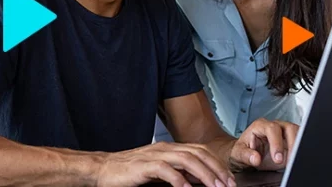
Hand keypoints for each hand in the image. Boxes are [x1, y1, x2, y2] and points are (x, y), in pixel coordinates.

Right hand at [96, 141, 237, 186]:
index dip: (217, 164)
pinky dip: (179, 180)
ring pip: (187, 159)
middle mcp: (164, 148)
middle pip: (198, 153)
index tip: (229, 180)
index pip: (200, 151)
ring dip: (204, 174)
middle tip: (228, 185)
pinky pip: (165, 170)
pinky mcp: (143, 166)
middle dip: (217, 169)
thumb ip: (177, 172)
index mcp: (169, 148)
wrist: (103, 169)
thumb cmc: (129, 172)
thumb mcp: (158, 171)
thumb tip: (198, 179)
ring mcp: (154, 155)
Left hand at [228, 118, 298, 170]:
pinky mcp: (291, 140)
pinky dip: (301, 149)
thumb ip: (246, 155)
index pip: (272, 129)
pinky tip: (297, 159)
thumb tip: (255, 158)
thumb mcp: (239, 153)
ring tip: (294, 160)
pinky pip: (301, 140)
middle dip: (292, 144)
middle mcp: (274, 126)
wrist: (247, 152)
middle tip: (289, 160)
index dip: (276, 143)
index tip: (277, 159)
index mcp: (260, 126)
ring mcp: (284, 132)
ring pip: (298, 132)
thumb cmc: (244, 149)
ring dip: (299, 146)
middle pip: (289, 127)